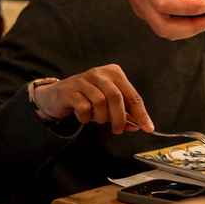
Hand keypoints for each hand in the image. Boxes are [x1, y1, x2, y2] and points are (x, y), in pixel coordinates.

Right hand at [33, 64, 152, 133]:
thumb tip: (138, 126)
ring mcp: (84, 80)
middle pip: (117, 97)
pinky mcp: (70, 90)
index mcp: (114, 73)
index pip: (132, 95)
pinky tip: (84, 117)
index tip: (148, 128)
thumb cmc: (87, 98)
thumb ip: (123, 114)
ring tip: (97, 119)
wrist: (56, 95)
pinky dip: (86, 117)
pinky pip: (84, 107)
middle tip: (118, 130)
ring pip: (100, 102)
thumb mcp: (107, 105)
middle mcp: (100, 73)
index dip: (141, 114)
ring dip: (101, 117)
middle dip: (120, 118)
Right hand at [108, 0, 204, 39]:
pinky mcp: (144, 11)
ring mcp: (141, 7)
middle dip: (192, 27)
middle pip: (164, 26)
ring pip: (163, 31)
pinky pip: (162, 26)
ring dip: (188, 30)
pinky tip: (196, 17)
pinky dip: (181, 27)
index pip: (163, 0)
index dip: (186, 7)